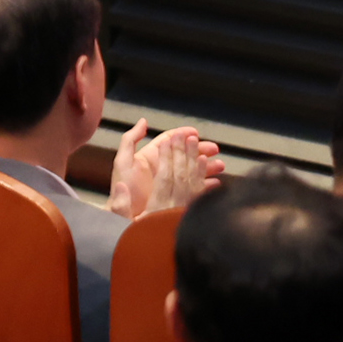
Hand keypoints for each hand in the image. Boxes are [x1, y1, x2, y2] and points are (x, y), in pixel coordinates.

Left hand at [108, 121, 222, 219]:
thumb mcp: (123, 162)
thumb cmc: (121, 190)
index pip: (168, 143)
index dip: (182, 136)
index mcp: (149, 158)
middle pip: (184, 156)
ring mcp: (168, 184)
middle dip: (200, 150)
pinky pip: (193, 190)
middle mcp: (161, 169)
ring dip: (207, 167)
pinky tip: (216, 184)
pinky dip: (205, 186)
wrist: (122, 219)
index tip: (195, 133)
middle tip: (215, 149)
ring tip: (221, 166)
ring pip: (192, 172)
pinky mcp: (175, 199)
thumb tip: (143, 122)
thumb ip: (130, 141)